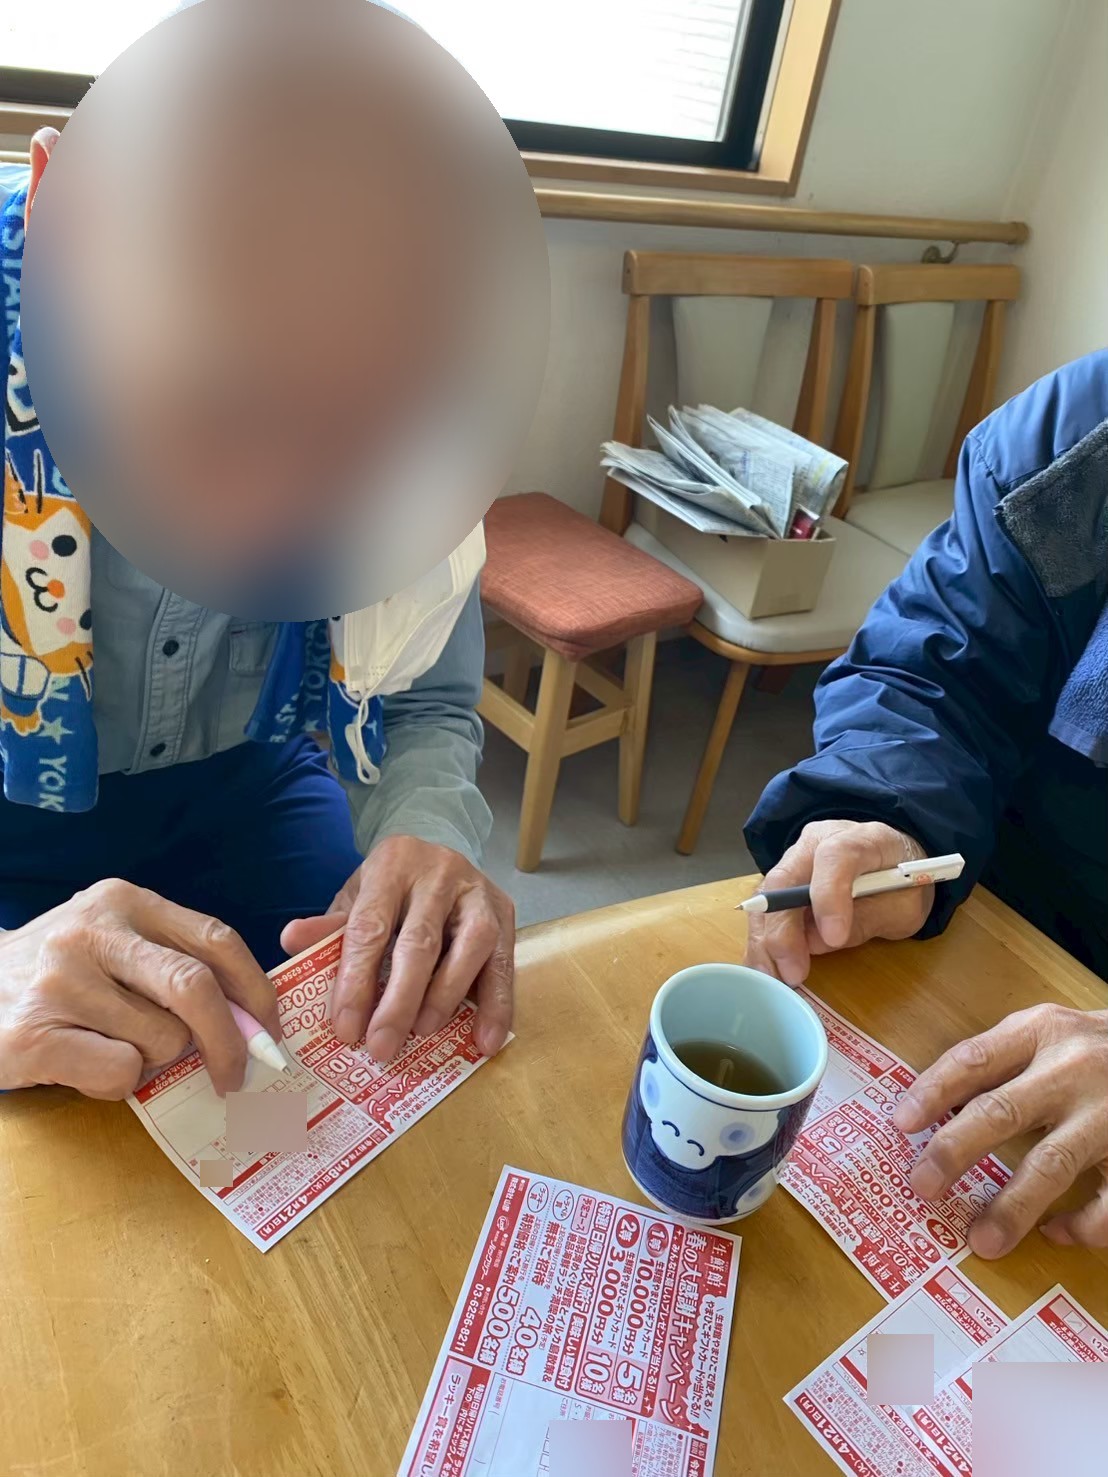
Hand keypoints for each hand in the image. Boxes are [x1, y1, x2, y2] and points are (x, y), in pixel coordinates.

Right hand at [0, 880, 280, 1099]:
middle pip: (196, 988)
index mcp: (125, 901)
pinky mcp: (34, 1035)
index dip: (256, 990)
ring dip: (156, 1062)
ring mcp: (60, 982)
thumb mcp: (113, 944)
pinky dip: (119, 1083)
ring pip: (161, 1040)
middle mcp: (93, 932)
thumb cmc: (57, 974)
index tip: (270, 1030)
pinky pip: (120, 1072)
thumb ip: (173, 964)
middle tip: (234, 1075)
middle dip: (229, 1041)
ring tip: (116, 1047)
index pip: (217, 939)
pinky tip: (87, 1065)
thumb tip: (252, 1019)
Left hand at [281, 836, 513, 1061]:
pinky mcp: (506, 913)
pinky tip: (486, 1040)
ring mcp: (477, 892)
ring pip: (471, 947)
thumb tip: (291, 941)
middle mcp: (439, 873)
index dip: (356, 981)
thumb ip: (330, 926)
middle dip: (399, 1000)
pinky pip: (505, 963)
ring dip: (446, 997)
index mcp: (393, 865)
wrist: (436, 853)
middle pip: (420, 942)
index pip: (370, 927)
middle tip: (381, 1046)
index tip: (344, 1029)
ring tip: (423, 1033)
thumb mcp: (356, 897)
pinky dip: (497, 1005)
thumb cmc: (391, 888)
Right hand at [744, 820, 932, 984]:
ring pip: (765, 897)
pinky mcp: (782, 883)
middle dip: (783, 930)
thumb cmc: (903, 884)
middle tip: (792, 972)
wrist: (893, 864)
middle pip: (785, 879)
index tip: (834, 938)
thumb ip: (869, 919)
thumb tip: (821, 941)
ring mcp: (794, 861)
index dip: (829, 896)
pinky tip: (764, 968)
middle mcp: (817, 842)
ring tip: (773, 978)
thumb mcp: (905, 907)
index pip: (836, 856)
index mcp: (861, 839)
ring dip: (765, 941)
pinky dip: (760, 942)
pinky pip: (763, 911)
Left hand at [893, 1004, 1107, 1255]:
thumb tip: (932, 1111)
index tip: (899, 1124)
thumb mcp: (1048, 1033)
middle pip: (1003, 1110)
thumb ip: (1000, 1061)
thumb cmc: (1094, 1047)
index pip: (973, 1060)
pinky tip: (1057, 1233)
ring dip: (1013, 1205)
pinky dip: (1083, 1223)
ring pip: (1055, 1162)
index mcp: (1041, 1032)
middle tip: (922, 1185)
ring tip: (982, 1240)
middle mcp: (1073, 1068)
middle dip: (956, 1151)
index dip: (933, 1091)